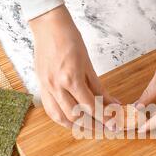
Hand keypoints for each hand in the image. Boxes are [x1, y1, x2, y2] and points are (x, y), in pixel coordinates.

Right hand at [29, 5, 118, 127]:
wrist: (48, 26)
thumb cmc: (70, 39)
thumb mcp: (88, 64)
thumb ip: (99, 88)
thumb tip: (113, 103)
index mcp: (71, 79)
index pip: (90, 106)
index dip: (104, 118)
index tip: (113, 124)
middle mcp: (56, 86)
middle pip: (75, 117)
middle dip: (92, 126)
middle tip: (105, 129)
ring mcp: (46, 87)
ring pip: (60, 117)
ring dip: (76, 127)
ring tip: (90, 128)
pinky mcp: (41, 86)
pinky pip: (51, 109)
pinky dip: (62, 118)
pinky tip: (72, 120)